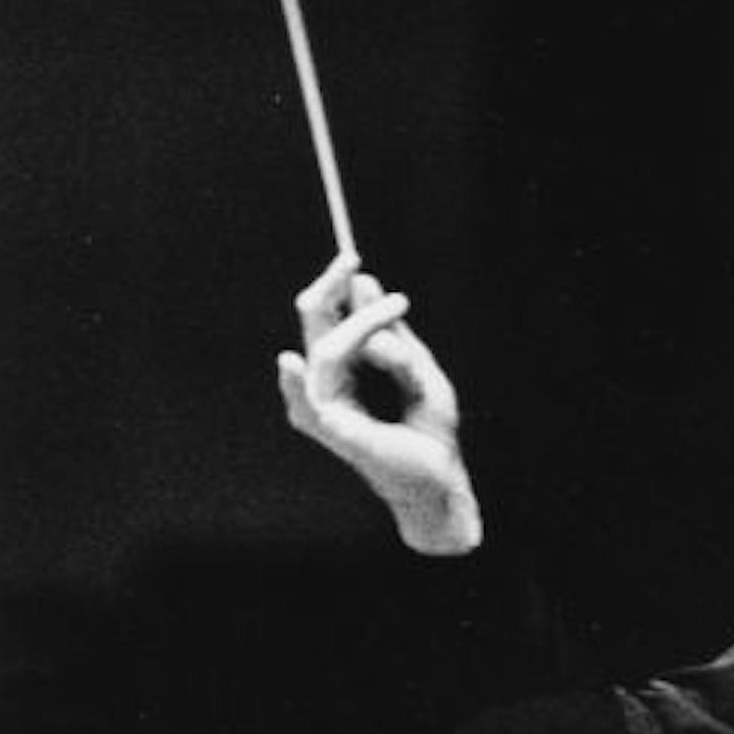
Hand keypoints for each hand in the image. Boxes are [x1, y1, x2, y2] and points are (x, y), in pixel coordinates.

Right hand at [276, 250, 482, 556]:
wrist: (443, 477)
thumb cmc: (431, 431)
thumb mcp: (419, 370)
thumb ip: (393, 335)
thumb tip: (364, 281)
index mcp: (347, 371)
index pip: (330, 320)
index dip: (338, 288)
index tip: (356, 260)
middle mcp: (329, 385)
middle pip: (314, 325)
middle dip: (329, 288)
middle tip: (350, 257)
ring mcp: (326, 407)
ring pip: (329, 349)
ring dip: (365, 323)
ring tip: (399, 306)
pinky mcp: (333, 431)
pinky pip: (309, 403)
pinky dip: (298, 385)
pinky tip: (290, 363)